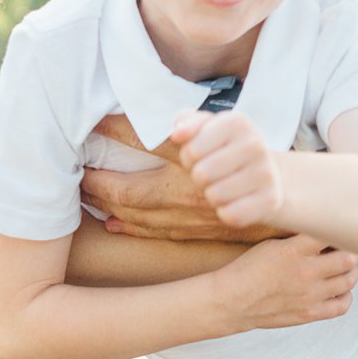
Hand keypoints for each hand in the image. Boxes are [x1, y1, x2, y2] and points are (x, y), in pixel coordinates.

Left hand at [82, 118, 279, 240]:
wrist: (278, 188)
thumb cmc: (245, 151)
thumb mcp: (229, 126)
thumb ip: (197, 124)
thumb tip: (174, 125)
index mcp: (206, 147)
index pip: (153, 140)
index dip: (119, 131)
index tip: (94, 125)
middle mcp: (203, 180)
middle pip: (135, 190)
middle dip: (100, 184)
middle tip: (79, 174)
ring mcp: (208, 207)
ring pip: (144, 215)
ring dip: (113, 208)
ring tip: (89, 197)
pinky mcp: (214, 228)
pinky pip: (164, 234)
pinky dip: (134, 230)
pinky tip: (114, 224)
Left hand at [169, 109, 285, 230]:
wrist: (268, 173)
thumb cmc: (226, 150)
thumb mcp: (206, 129)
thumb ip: (185, 123)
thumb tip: (178, 133)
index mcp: (236, 122)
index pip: (190, 150)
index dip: (188, 158)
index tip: (202, 156)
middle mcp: (254, 144)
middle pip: (201, 174)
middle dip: (200, 178)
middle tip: (213, 174)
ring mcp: (265, 172)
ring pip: (215, 196)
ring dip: (213, 196)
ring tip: (225, 186)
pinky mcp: (271, 199)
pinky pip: (231, 215)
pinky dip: (227, 212)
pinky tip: (236, 201)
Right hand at [219, 234, 357, 330]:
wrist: (232, 301)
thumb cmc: (248, 269)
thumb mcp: (271, 244)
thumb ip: (298, 239)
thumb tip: (323, 231)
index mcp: (294, 250)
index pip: (331, 233)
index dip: (337, 229)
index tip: (337, 229)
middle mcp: (306, 272)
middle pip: (349, 258)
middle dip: (350, 250)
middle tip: (345, 248)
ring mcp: (310, 295)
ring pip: (349, 281)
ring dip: (350, 271)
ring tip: (342, 267)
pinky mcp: (310, 313)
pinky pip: (342, 306)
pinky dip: (345, 296)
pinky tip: (337, 289)